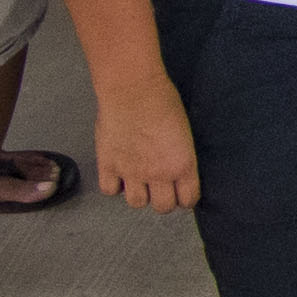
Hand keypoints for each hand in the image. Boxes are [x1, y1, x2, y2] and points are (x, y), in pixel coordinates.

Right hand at [92, 75, 200, 210]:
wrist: (133, 90)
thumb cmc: (163, 100)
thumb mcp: (184, 132)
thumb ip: (180, 156)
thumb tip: (177, 168)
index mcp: (182, 165)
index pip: (188, 200)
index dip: (185, 198)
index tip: (182, 194)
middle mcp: (158, 174)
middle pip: (163, 207)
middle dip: (163, 199)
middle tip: (160, 187)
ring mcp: (131, 172)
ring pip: (137, 203)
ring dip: (139, 194)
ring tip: (138, 180)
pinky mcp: (108, 165)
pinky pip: (109, 190)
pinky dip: (114, 185)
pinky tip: (118, 174)